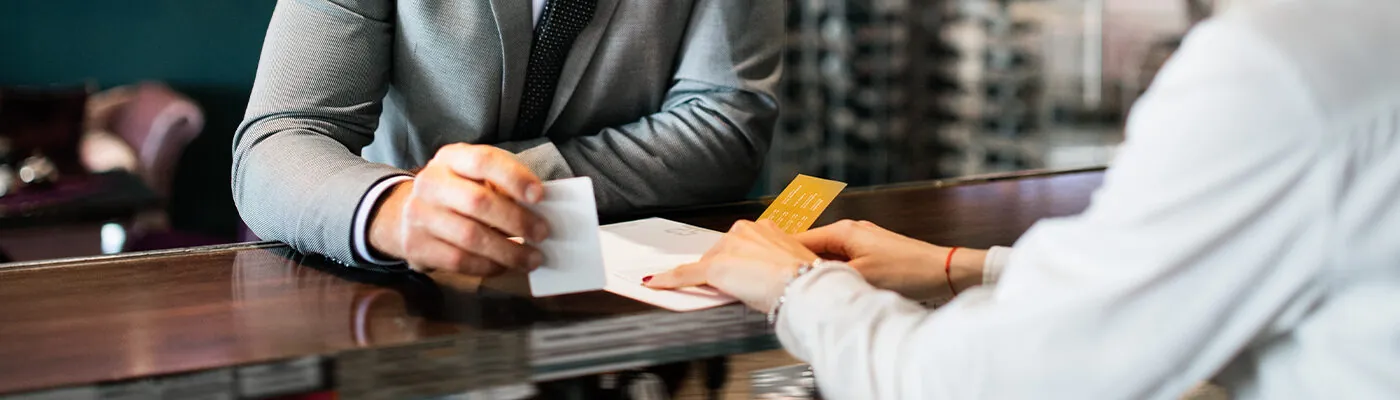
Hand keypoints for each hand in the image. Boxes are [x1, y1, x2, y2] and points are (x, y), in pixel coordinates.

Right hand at [369, 144, 549, 275]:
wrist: (408, 214)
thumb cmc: (458, 193)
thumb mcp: (476, 177)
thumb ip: (504, 186)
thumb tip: (540, 209)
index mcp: (451, 158)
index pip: (483, 161)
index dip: (513, 178)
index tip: (539, 196)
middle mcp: (430, 183)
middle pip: (477, 202)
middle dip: (516, 220)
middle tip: (542, 233)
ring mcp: (419, 215)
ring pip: (470, 237)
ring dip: (508, 251)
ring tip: (533, 258)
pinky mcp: (416, 246)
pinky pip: (459, 261)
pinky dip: (488, 266)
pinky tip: (505, 265)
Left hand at [644, 220, 818, 311]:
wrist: (803, 286)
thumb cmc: (804, 278)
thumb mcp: (791, 263)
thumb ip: (774, 263)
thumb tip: (769, 274)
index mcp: (765, 227)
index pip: (739, 245)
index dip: (739, 264)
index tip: (741, 273)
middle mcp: (744, 230)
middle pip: (720, 254)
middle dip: (726, 271)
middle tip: (744, 288)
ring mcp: (728, 249)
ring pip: (708, 265)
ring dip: (712, 279)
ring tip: (737, 294)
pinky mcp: (714, 268)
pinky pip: (686, 274)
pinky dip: (669, 279)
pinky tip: (656, 283)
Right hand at [796, 220, 983, 299]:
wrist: (943, 271)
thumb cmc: (907, 270)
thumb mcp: (860, 277)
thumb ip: (829, 278)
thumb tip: (802, 284)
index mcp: (843, 231)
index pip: (800, 239)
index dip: (781, 252)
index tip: (763, 263)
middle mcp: (850, 231)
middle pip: (812, 247)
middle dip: (797, 263)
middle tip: (778, 279)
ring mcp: (862, 241)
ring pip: (828, 256)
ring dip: (817, 270)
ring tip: (802, 286)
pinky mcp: (872, 253)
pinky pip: (843, 261)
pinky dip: (834, 272)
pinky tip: (831, 287)